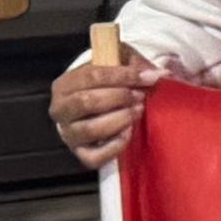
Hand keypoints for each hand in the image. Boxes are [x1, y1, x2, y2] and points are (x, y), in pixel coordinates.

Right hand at [50, 51, 156, 169]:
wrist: (99, 107)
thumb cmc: (108, 82)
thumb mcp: (118, 63)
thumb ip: (135, 65)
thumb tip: (159, 74)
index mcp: (65, 84)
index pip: (90, 76)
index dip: (122, 76)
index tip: (147, 77)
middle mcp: (61, 110)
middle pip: (86, 102)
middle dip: (119, 97)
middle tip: (140, 96)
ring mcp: (69, 134)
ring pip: (90, 129)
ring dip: (119, 119)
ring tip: (137, 111)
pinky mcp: (81, 153)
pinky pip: (95, 156)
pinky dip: (115, 146)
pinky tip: (129, 132)